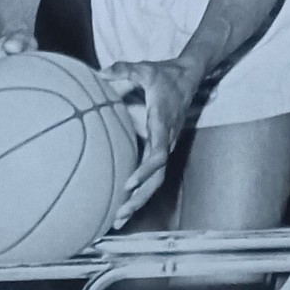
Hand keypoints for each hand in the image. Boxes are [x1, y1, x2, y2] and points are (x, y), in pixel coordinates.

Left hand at [99, 57, 200, 228]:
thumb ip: (125, 69)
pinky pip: (151, 175)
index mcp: (163, 124)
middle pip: (157, 178)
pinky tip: (122, 205)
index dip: (145, 170)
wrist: (188, 78)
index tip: (129, 183)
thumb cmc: (165, 75)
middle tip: (120, 214)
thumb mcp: (146, 69)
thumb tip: (101, 72)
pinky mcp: (160, 149)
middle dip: (140, 198)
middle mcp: (166, 141)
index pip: (158, 153)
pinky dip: (139, 191)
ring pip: (155, 181)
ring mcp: (165, 147)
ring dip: (138, 201)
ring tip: (117, 220)